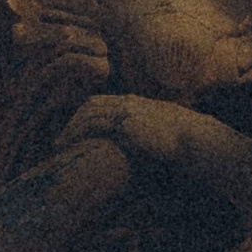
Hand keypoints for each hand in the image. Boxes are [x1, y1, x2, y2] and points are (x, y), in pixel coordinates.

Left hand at [57, 94, 206, 175]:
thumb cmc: (182, 141)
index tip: (74, 129)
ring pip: (88, 113)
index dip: (85, 114)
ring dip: (71, 127)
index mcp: (136, 103)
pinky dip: (77, 132)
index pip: (102, 102)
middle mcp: (129, 103)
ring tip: (58, 144)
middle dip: (73, 119)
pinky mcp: (125, 122)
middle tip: (60, 137)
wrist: (194, 139)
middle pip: (91, 104)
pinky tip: (68, 144)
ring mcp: (126, 111)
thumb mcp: (159, 133)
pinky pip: (94, 123)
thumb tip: (138, 149)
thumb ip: (144, 135)